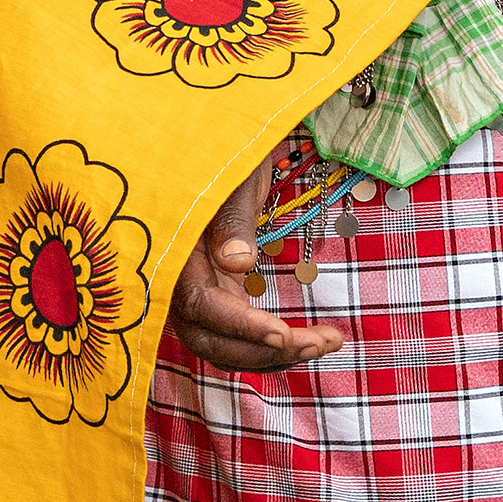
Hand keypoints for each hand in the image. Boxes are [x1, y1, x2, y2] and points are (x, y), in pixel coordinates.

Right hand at [162, 174, 345, 374]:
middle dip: (265, 350)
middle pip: (210, 338)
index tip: (284, 335)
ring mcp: (195, 287)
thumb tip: (237, 262)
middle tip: (321, 343)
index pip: (200, 304)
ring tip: (326, 342)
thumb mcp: (234, 177)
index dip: (241, 326)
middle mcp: (178, 277)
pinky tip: (307, 341)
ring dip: (273, 354)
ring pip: (223, 343)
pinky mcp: (215, 289)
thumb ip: (232, 219)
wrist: (217, 147)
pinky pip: (234, 333)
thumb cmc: (227, 154)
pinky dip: (268, 345)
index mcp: (176, 248)